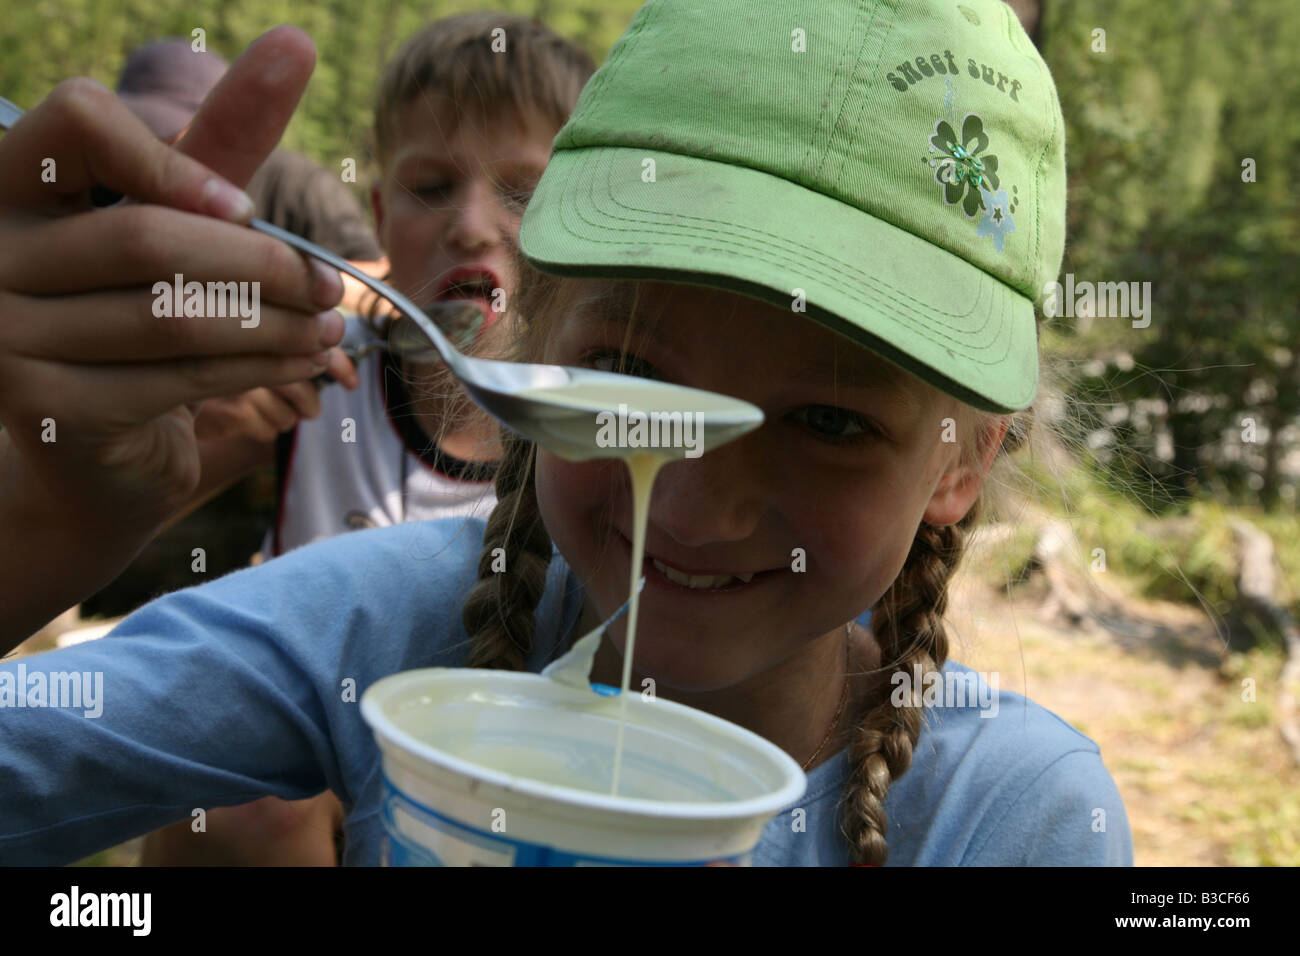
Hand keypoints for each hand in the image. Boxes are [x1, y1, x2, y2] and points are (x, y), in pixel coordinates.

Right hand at [0, 26, 339, 531]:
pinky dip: (257, 368)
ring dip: (276, 323)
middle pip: (149, 237)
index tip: (243, 207)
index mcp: (11, 177)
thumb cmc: (146, 300)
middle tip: (331, 283)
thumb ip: (226, 137)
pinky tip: (302, 360)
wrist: (101, 434)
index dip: (170, 158)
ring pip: (173, 315)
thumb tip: (295, 42)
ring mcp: (5, 335)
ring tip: (330, 323)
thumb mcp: (183, 214)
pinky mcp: (45, 407)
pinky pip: (176, 376)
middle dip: (264, 264)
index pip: (76, 118)